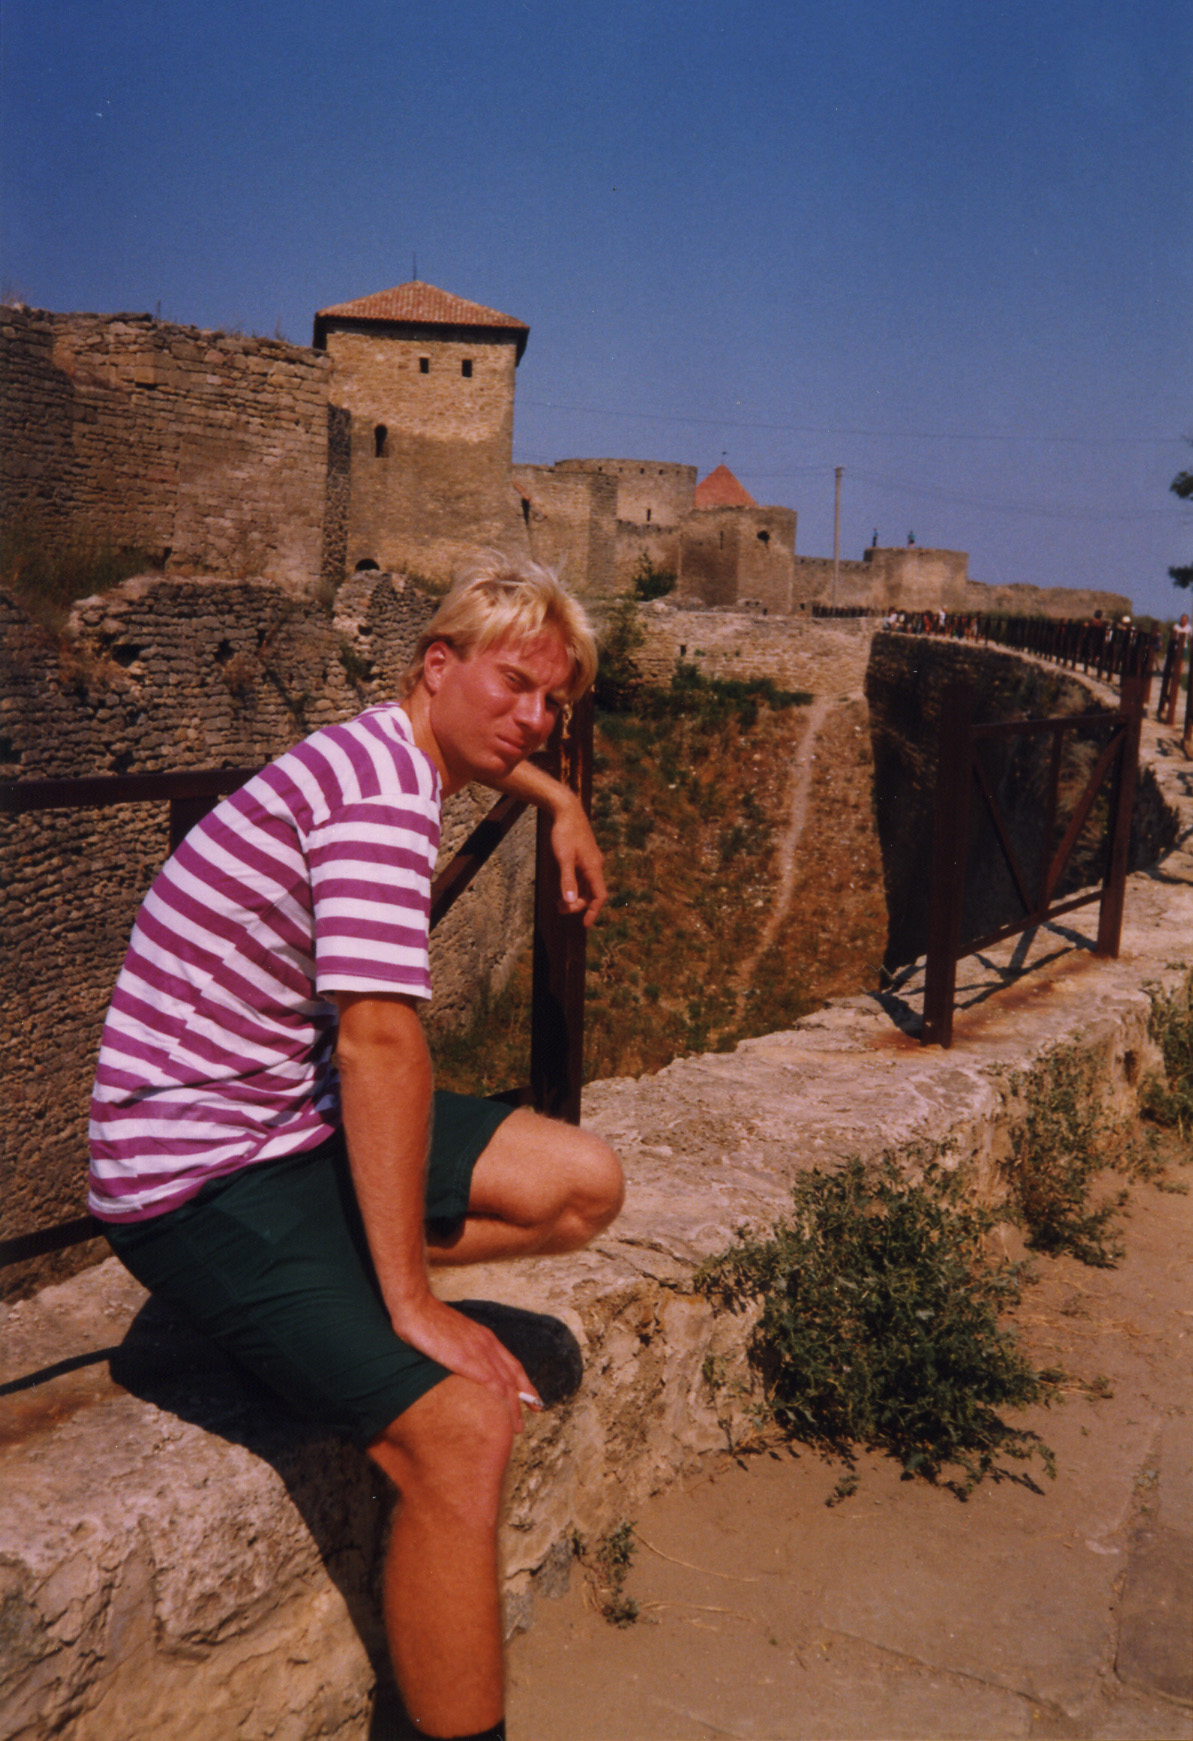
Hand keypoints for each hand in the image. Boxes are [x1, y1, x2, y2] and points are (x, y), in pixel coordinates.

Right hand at [390, 1292, 539, 1433]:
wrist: (416, 1307)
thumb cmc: (428, 1320)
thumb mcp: (453, 1335)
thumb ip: (462, 1348)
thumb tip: (461, 1364)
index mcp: (484, 1337)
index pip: (510, 1362)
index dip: (522, 1380)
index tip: (530, 1394)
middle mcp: (487, 1344)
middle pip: (513, 1374)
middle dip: (526, 1395)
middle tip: (536, 1411)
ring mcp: (478, 1352)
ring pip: (505, 1383)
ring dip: (514, 1406)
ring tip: (517, 1425)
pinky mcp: (466, 1360)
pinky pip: (491, 1383)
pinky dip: (500, 1400)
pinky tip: (503, 1414)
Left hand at [550, 793, 607, 926]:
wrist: (566, 810)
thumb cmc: (564, 833)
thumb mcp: (563, 858)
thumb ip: (567, 880)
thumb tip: (570, 901)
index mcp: (593, 867)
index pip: (599, 896)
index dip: (594, 912)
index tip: (584, 924)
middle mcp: (595, 865)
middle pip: (592, 893)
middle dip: (578, 905)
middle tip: (559, 908)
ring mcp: (590, 861)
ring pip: (587, 886)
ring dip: (576, 896)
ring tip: (558, 902)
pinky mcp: (584, 856)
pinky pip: (583, 877)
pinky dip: (575, 886)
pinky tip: (563, 887)